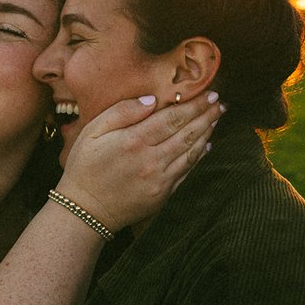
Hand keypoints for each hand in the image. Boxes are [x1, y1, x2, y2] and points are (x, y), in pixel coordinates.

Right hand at [55, 91, 222, 232]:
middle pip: (187, 133)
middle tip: (220, 103)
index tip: (208, 94)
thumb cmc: (84, 166)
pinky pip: (187, 171)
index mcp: (134, 140)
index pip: (173, 118)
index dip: (194, 105)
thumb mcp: (92, 131)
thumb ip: (122, 112)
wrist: (85, 210)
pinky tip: (206, 145)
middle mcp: (151, 159)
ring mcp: (160, 179)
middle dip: (207, 116)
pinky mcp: (163, 194)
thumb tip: (151, 100)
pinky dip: (199, 156)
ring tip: (217, 118)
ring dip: (207, 133)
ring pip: (191, 152)